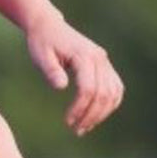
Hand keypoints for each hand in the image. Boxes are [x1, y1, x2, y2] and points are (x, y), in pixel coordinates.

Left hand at [26, 9, 123, 136]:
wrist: (49, 27)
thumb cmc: (42, 43)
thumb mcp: (41, 56)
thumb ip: (51, 71)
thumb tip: (61, 86)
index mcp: (84, 55)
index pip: (88, 88)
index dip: (80, 109)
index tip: (67, 122)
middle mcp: (99, 58)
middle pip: (103, 94)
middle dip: (91, 116)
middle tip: (76, 131)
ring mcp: (105, 62)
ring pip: (113, 94)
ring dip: (101, 115)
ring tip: (84, 128)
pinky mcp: (106, 67)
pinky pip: (116, 90)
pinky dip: (109, 106)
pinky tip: (95, 117)